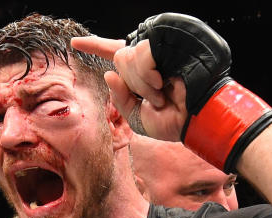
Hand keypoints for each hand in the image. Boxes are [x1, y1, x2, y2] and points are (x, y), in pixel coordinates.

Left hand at [70, 35, 187, 141]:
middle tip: (154, 99)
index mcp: (141, 72)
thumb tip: (108, 73)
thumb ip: (119, 97)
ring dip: (141, 83)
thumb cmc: (172, 121)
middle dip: (131, 84)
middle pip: (119, 57)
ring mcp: (159, 48)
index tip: (75, 43)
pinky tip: (162, 84)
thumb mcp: (137, 116)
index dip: (95, 46)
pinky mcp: (167, 42)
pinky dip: (147, 74)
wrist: (195, 119)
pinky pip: (141, 54)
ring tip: (161, 94)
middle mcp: (149, 58)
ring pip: (127, 56)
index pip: (114, 53)